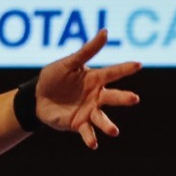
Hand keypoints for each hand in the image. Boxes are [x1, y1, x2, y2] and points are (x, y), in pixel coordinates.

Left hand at [35, 29, 140, 148]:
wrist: (37, 97)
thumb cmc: (54, 77)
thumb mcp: (69, 63)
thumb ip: (87, 50)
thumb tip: (105, 31)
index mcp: (95, 79)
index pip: (113, 72)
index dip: (125, 68)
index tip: (138, 64)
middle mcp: (96, 96)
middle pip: (113, 97)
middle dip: (124, 98)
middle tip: (135, 99)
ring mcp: (89, 111)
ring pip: (102, 118)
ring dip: (108, 125)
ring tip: (114, 131)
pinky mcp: (79, 124)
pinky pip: (87, 132)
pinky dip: (90, 138)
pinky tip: (93, 144)